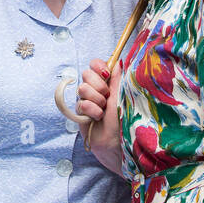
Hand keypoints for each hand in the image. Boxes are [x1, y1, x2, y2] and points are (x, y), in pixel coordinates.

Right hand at [77, 58, 121, 173]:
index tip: (106, 74)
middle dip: (98, 85)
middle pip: (86, 74)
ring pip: (82, 88)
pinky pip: (81, 103)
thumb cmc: (124, 119)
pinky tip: (97, 118)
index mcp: (107, 83)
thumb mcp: (122, 95)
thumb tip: (118, 60)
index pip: (95, 64)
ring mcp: (86, 101)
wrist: (118, 142)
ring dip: (96, 100)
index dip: (98, 66)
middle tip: (107, 97)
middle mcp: (95, 90)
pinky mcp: (79, 113)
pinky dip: (92, 110)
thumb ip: (117, 77)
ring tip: (104, 111)